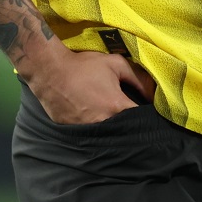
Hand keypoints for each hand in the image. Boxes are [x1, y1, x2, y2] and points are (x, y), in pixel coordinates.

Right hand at [26, 46, 156, 125]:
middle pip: (125, 132)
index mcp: (116, 106)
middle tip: (130, 119)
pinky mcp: (74, 133)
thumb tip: (153, 94)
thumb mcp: (114, 64)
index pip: (141, 122)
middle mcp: (103, 122)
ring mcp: (87, 130)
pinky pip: (91, 136)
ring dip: (113, 131)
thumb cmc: (82, 66)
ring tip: (110, 120)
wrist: (48, 71)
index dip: (147, 119)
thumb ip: (138, 78)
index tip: (149, 116)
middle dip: (130, 127)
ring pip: (108, 137)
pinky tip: (93, 120)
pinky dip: (95, 131)